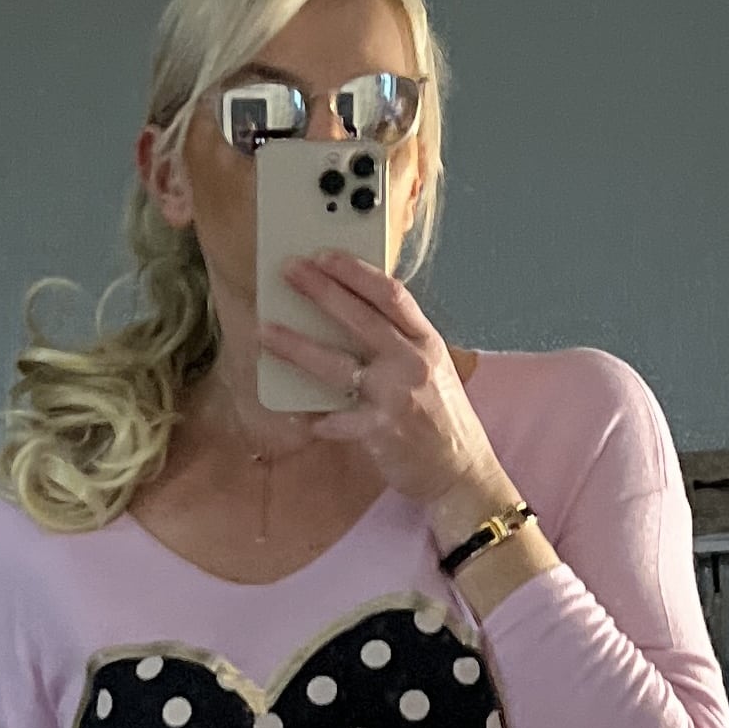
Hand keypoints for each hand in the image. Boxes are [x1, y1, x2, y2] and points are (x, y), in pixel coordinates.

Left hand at [258, 252, 521, 532]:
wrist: (461, 472)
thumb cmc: (444, 420)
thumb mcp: (433, 370)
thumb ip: (401, 345)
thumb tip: (352, 320)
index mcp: (426, 343)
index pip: (390, 295)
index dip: (355, 271)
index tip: (325, 255)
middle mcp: (412, 363)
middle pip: (359, 317)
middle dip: (320, 290)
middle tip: (289, 271)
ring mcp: (395, 396)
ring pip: (336, 364)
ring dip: (297, 346)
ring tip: (267, 332)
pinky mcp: (380, 430)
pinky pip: (336, 420)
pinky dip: (314, 417)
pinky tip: (295, 412)